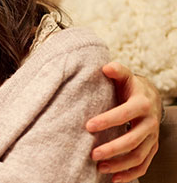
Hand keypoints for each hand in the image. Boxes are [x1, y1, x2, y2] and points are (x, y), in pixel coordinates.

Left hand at [86, 62, 160, 181]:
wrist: (149, 97)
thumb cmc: (130, 87)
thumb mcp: (125, 76)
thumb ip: (116, 71)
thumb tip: (106, 67)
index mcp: (142, 104)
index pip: (125, 114)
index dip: (108, 120)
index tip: (88, 126)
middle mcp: (149, 122)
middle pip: (133, 140)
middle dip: (113, 148)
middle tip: (93, 154)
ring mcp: (151, 137)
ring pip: (139, 155)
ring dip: (120, 164)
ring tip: (100, 168)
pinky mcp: (151, 147)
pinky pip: (144, 164)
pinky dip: (130, 174)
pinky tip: (114, 179)